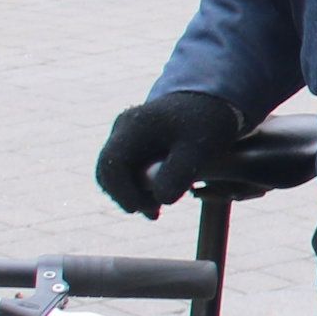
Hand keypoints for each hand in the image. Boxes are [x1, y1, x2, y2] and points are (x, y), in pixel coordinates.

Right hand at [95, 92, 242, 216]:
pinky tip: (157, 199)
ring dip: (130, 193)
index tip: (139, 210)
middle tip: (153, 214)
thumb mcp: (198, 148)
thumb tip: (161, 200)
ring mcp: (125, 133)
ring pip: (114, 171)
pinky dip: (136, 185)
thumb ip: (179, 172)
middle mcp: (123, 127)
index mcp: (134, 126)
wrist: (209, 101)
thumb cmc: (205, 123)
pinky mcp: (132, 142)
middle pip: (107, 170)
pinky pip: (125, 168)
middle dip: (125, 195)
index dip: (121, 191)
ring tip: (156, 211)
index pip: (112, 164)